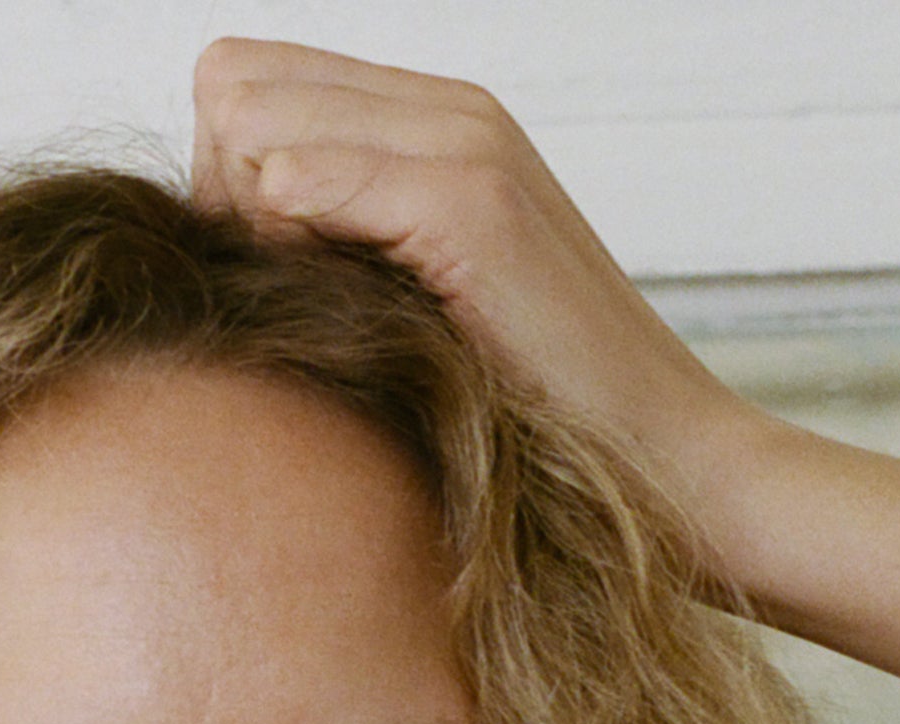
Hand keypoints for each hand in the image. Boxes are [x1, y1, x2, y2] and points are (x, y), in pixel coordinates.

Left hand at [189, 43, 759, 529]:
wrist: (673, 466)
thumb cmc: (550, 421)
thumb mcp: (428, 316)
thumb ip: (345, 251)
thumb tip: (228, 243)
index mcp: (437, 124)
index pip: (248, 80)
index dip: (229, 181)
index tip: (282, 279)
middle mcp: (449, 109)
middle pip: (232, 84)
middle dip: (227, 196)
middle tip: (293, 300)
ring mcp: (465, 144)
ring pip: (252, 121)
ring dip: (258, 229)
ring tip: (333, 315)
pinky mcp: (475, 204)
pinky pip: (304, 181)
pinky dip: (295, 248)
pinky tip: (352, 316)